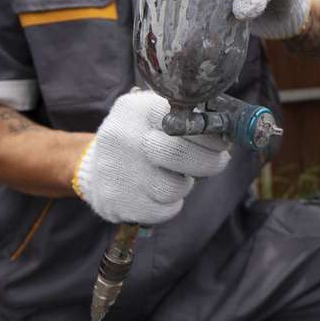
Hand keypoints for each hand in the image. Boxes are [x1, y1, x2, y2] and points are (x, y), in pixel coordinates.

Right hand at [74, 90, 229, 224]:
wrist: (92, 167)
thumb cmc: (137, 137)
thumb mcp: (150, 112)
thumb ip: (183, 114)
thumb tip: (227, 124)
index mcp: (137, 110)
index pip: (181, 118)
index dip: (209, 133)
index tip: (222, 140)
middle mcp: (125, 137)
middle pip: (180, 153)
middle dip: (209, 161)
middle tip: (218, 161)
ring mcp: (118, 171)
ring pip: (174, 187)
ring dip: (186, 185)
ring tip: (178, 177)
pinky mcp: (117, 202)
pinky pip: (163, 210)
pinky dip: (171, 204)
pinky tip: (162, 193)